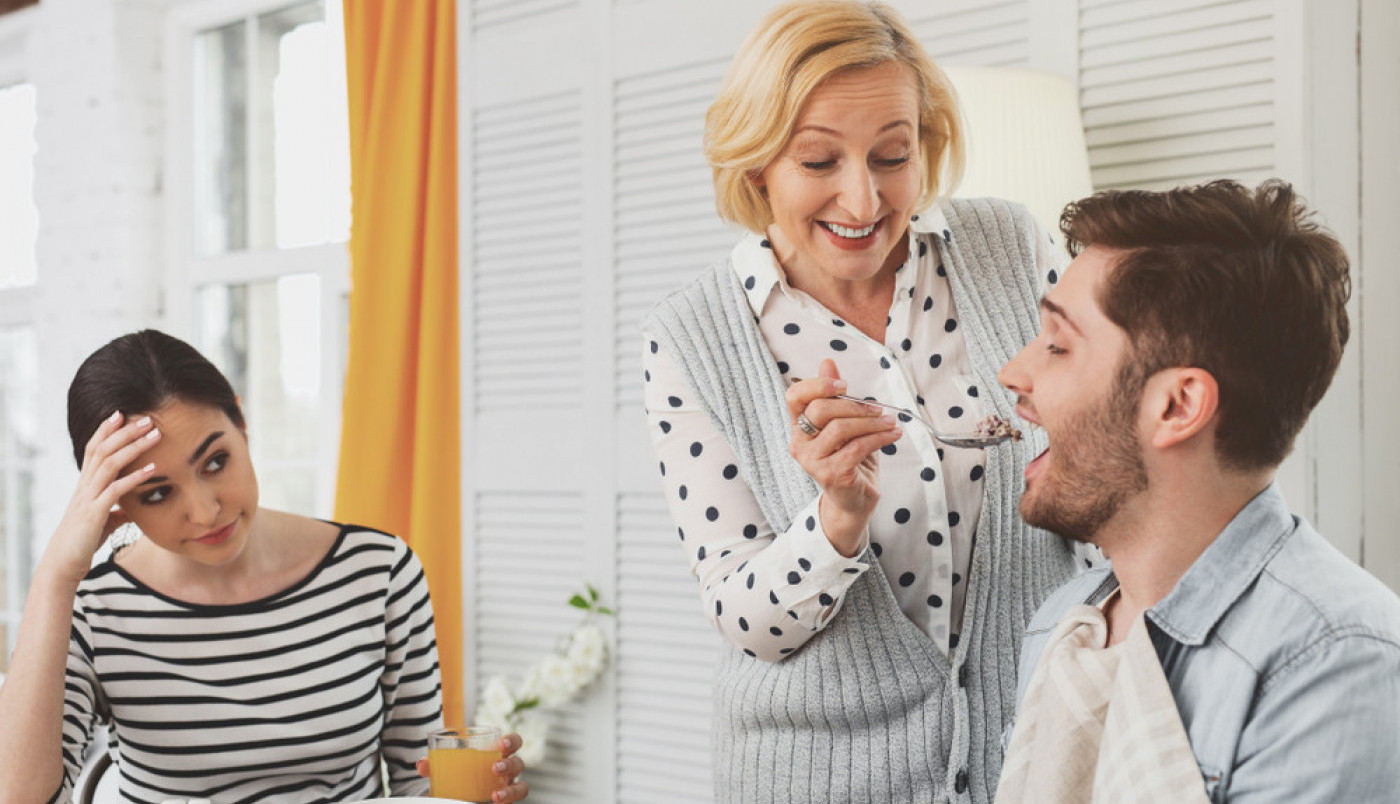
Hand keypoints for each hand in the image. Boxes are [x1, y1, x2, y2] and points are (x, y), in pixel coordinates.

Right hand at [45, 411, 159, 582]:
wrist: (64, 563)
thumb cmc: (84, 541)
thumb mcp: (104, 521)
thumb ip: (118, 511)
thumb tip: (133, 510)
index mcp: (85, 484)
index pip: (93, 449)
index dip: (106, 430)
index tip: (122, 413)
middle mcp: (84, 486)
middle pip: (102, 449)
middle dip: (125, 431)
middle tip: (147, 417)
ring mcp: (88, 498)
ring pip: (109, 463)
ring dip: (133, 447)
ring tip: (155, 434)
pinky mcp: (94, 513)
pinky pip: (116, 490)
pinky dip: (135, 477)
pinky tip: (153, 469)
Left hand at [415, 732, 529, 802]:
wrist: (460, 793)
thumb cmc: (460, 774)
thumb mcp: (447, 767)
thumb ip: (434, 765)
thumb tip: (421, 765)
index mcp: (497, 754)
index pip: (513, 742)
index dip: (511, 741)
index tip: (500, 743)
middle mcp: (507, 770)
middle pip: (519, 763)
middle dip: (509, 765)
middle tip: (494, 769)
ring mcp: (508, 787)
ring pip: (520, 786)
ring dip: (509, 790)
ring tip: (495, 794)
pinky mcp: (505, 800)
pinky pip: (513, 801)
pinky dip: (506, 799)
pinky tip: (495, 801)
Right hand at [785, 359, 900, 555]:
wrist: (856, 499)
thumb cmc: (850, 459)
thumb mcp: (844, 423)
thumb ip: (835, 395)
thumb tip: (828, 362)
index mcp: (799, 427)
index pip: (794, 396)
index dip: (817, 385)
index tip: (844, 385)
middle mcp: (799, 444)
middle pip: (820, 410)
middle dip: (854, 405)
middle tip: (878, 409)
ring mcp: (812, 462)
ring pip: (841, 429)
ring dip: (872, 423)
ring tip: (891, 423)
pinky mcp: (830, 475)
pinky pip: (857, 448)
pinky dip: (879, 438)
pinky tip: (893, 436)